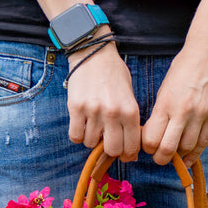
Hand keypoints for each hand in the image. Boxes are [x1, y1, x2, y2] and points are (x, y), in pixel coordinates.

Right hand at [67, 35, 141, 159]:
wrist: (93, 53)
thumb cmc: (114, 74)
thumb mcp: (130, 95)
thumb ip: (130, 121)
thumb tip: (130, 150)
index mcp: (130, 110)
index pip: (131, 146)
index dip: (128, 154)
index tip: (125, 153)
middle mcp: (112, 113)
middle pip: (112, 150)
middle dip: (111, 150)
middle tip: (108, 143)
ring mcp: (93, 111)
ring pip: (91, 143)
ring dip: (92, 140)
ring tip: (93, 127)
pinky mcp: (75, 108)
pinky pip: (75, 136)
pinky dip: (78, 135)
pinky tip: (81, 126)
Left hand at [142, 42, 207, 165]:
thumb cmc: (183, 68)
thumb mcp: (164, 89)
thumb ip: (160, 113)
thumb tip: (154, 136)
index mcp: (165, 104)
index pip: (151, 139)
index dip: (147, 147)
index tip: (148, 146)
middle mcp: (182, 111)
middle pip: (167, 149)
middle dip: (160, 158)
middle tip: (159, 157)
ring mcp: (201, 115)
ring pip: (186, 149)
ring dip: (178, 155)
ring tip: (175, 152)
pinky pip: (204, 142)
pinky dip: (194, 154)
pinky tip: (188, 158)